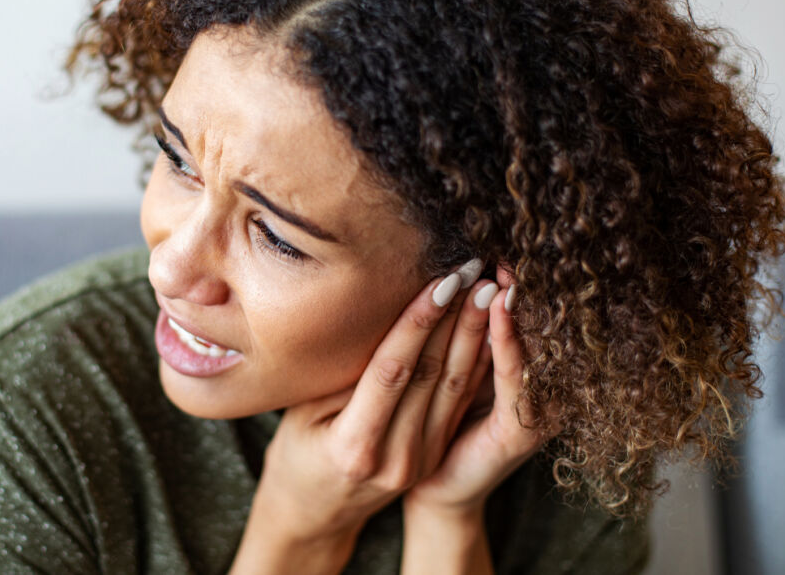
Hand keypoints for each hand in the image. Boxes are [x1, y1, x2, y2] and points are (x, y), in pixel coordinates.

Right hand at [241, 259, 492, 554]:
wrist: (313, 513)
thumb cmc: (296, 452)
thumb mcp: (302, 413)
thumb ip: (340, 375)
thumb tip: (376, 320)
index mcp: (353, 448)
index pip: (393, 371)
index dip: (418, 323)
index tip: (440, 281)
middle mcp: (394, 458)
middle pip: (431, 375)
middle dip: (454, 318)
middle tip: (473, 270)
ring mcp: (419, 461)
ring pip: (454, 387)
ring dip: (473, 334)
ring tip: (488, 289)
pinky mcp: (433, 455)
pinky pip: (457, 401)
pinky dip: (474, 361)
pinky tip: (486, 326)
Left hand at [403, 265, 547, 516]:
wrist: (431, 491)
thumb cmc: (431, 427)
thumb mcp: (447, 374)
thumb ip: (457, 338)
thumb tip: (447, 274)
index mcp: (517, 374)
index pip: (517, 321)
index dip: (510, 284)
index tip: (496, 244)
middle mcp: (536, 392)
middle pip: (531, 329)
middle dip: (517, 288)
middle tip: (508, 244)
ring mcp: (534, 415)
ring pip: (525, 349)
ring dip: (513, 307)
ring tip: (505, 267)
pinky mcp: (519, 435)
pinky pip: (515, 383)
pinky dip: (509, 345)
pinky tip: (499, 311)